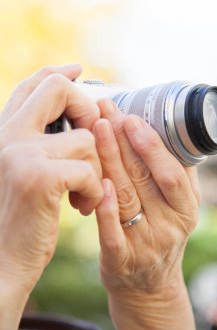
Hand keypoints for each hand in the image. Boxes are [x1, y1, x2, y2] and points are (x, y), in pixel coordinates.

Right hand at [0, 65, 103, 328]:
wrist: (3, 260)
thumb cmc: (22, 215)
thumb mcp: (27, 169)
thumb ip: (42, 139)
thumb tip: (78, 117)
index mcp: (6, 131)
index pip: (33, 84)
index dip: (58, 73)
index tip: (77, 69)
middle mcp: (8, 134)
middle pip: (59, 90)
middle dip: (86, 110)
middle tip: (91, 137)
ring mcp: (21, 153)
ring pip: (86, 138)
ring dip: (94, 168)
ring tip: (82, 193)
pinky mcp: (39, 177)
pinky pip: (88, 168)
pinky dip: (92, 190)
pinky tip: (79, 206)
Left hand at [93, 100, 199, 329]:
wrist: (149, 284)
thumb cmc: (161, 231)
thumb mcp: (178, 206)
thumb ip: (175, 174)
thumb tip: (163, 130)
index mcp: (186, 208)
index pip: (171, 172)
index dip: (151, 144)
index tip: (131, 117)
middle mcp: (170, 226)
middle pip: (144, 178)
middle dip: (123, 141)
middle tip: (105, 112)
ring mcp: (145, 245)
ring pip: (126, 197)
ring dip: (109, 161)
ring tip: (93, 131)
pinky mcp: (120, 261)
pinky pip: (112, 234)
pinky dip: (105, 209)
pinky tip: (97, 183)